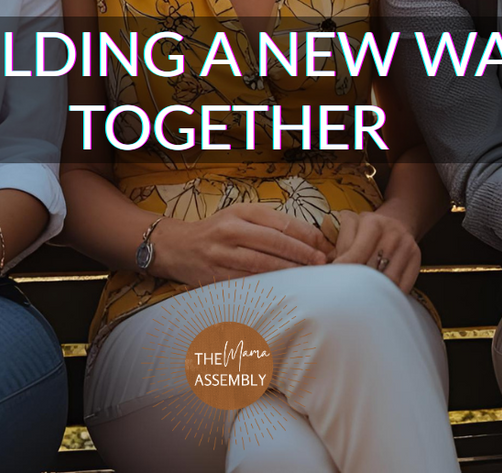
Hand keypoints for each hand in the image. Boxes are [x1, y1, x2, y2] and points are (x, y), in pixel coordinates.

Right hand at [151, 205, 332, 286]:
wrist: (178, 246)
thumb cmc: (217, 230)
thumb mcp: (239, 216)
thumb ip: (268, 223)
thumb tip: (308, 237)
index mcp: (240, 212)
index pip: (279, 221)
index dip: (305, 233)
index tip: (323, 243)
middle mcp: (231, 230)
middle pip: (274, 242)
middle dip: (302, 252)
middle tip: (322, 261)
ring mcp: (223, 254)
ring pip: (263, 263)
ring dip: (290, 271)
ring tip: (310, 276)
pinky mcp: (217, 276)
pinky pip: (248, 282)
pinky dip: (269, 285)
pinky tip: (285, 288)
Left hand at [333, 210, 421, 293]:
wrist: (397, 221)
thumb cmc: (366, 228)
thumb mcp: (351, 227)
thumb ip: (340, 245)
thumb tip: (325, 269)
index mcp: (372, 223)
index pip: (356, 254)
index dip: (344, 270)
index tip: (332, 283)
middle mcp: (392, 233)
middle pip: (372, 268)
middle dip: (356, 283)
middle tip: (344, 297)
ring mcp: (406, 247)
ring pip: (388, 279)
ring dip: (373, 292)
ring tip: (360, 301)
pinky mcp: (417, 259)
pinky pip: (402, 285)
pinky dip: (389, 294)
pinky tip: (377, 299)